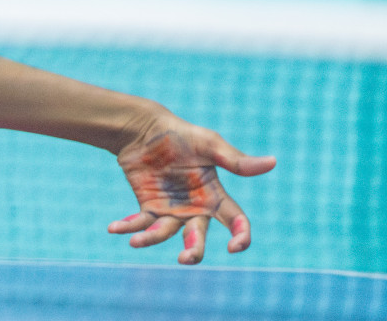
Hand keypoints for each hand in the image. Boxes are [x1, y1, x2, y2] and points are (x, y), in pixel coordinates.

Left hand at [108, 110, 275, 264]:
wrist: (143, 128)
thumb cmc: (180, 134)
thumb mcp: (208, 144)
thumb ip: (235, 160)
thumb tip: (273, 162)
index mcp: (215, 195)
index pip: (235, 221)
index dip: (241, 236)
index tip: (236, 246)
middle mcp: (195, 208)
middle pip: (197, 237)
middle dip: (193, 250)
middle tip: (185, 258)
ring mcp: (171, 210)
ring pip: (165, 233)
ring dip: (151, 239)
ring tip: (135, 242)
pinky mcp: (148, 207)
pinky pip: (140, 222)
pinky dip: (128, 226)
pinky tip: (114, 228)